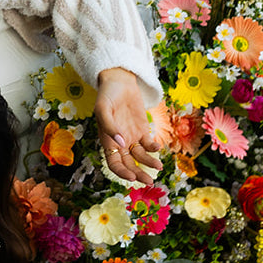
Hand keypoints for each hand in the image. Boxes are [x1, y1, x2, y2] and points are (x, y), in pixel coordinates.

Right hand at [94, 67, 161, 184]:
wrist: (119, 80)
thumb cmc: (107, 94)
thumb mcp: (103, 108)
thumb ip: (109, 126)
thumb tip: (121, 144)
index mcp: (107, 141)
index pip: (114, 163)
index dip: (122, 173)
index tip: (132, 177)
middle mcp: (119, 142)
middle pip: (129, 165)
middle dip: (138, 174)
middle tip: (149, 182)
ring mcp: (131, 137)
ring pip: (140, 157)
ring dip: (149, 164)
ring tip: (158, 167)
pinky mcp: (142, 130)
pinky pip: (148, 144)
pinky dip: (153, 149)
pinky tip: (157, 148)